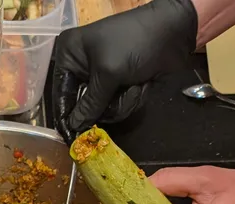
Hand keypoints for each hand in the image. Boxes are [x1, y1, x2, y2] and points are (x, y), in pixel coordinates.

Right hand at [52, 0, 197, 142]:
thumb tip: (73, 127)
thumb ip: (90, 104)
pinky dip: (132, 98)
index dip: (66, 117)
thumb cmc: (134, 43)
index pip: (60, 94)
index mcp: (70, 56)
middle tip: (116, 98)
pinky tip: (142, 84)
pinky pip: (119, 106)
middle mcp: (83, 67)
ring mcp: (104, 78)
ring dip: (122, 101)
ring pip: (104, 110)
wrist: (173, 33)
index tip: (69, 139)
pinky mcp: (122, 86)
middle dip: (104, 105)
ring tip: (134, 84)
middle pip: (83, 106)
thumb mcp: (108, 73)